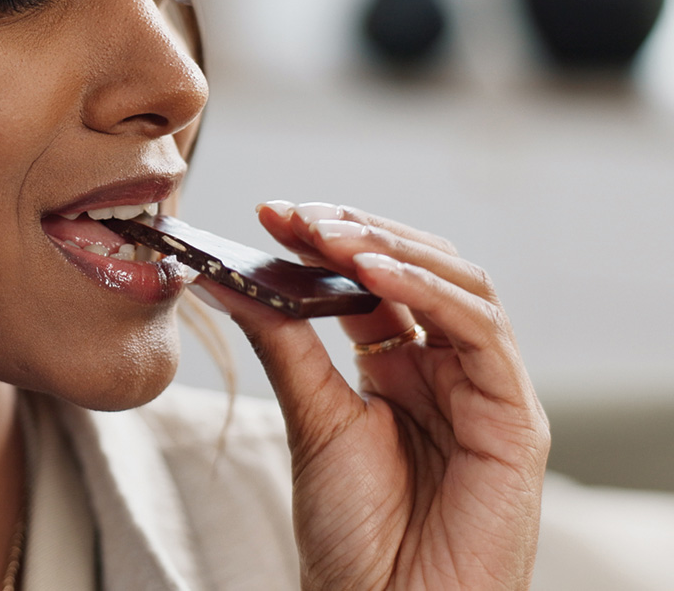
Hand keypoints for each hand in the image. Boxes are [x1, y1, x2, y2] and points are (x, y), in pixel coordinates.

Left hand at [219, 201, 548, 590]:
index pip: (371, 279)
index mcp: (398, 365)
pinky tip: (375, 274)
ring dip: (392, 250)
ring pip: (459, 285)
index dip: (327, 240)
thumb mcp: (311, 417)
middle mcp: (445, 368)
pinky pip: (481, 332)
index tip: (270, 212)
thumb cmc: (354, 532)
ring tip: (329, 236)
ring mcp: (485, 388)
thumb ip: (283, 342)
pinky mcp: (516, 416)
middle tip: (298, 214)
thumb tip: (228, 274)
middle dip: (358, 232)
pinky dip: (430, 293)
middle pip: (419, 268)